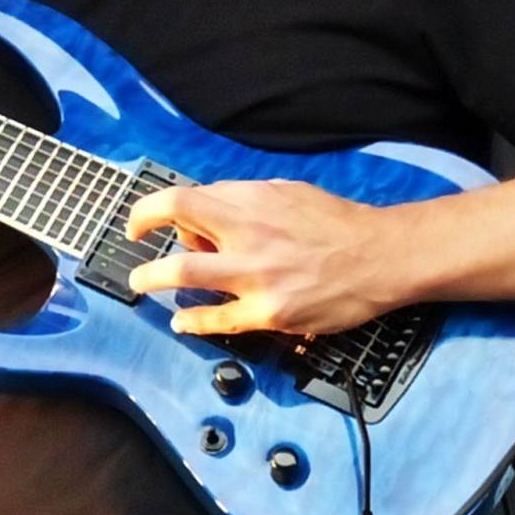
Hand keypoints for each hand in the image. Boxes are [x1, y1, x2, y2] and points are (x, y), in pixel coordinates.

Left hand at [124, 179, 404, 335]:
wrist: (380, 256)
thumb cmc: (334, 222)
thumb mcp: (286, 193)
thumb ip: (243, 201)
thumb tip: (203, 214)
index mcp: (251, 202)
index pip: (183, 198)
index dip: (152, 209)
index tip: (141, 219)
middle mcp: (248, 235)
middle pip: (177, 229)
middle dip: (142, 233)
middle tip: (133, 245)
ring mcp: (257, 276)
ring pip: (186, 276)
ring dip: (153, 279)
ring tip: (140, 282)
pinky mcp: (270, 312)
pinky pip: (218, 320)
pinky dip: (193, 322)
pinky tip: (181, 322)